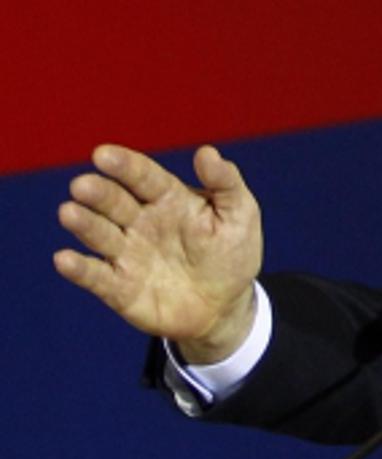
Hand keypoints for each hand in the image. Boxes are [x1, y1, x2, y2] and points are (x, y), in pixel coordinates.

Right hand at [54, 144, 263, 362]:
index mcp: (168, 198)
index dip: (124, 165)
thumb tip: (207, 152)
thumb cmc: (232, 253)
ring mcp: (128, 254)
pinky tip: (64, 259)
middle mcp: (141, 222)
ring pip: (101, 234)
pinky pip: (97, 277)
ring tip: (69, 212)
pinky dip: (80, 269)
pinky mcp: (120, 288)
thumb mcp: (240, 214)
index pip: (143, 177)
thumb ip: (226, 183)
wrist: (226, 306)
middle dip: (98, 192)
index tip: (103, 154)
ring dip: (84, 224)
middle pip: (115, 202)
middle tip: (82, 185)